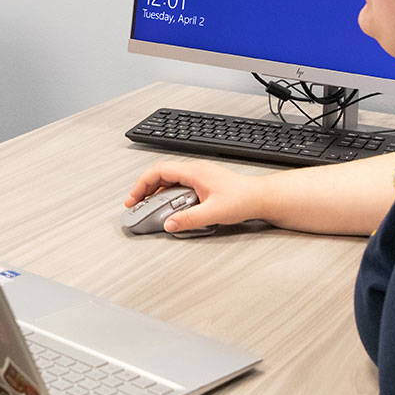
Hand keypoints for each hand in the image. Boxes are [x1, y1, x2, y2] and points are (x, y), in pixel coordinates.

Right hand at [126, 162, 264, 232]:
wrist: (261, 197)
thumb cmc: (244, 199)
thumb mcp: (214, 213)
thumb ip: (189, 219)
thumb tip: (169, 224)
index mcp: (194, 171)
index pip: (159, 171)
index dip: (142, 184)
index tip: (133, 198)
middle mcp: (195, 170)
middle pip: (160, 174)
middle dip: (144, 189)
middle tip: (135, 204)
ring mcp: (199, 176)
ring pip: (168, 180)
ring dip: (155, 192)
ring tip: (147, 206)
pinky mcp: (203, 183)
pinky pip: (178, 185)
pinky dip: (167, 195)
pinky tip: (167, 206)